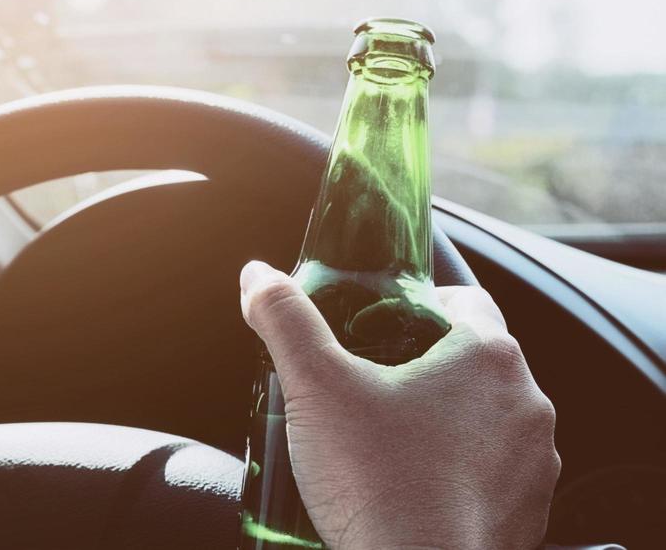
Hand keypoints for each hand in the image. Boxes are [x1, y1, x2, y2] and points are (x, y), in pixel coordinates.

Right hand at [239, 260, 559, 549]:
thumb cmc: (379, 486)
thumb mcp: (314, 386)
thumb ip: (285, 320)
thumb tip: (259, 277)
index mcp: (488, 359)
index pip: (463, 300)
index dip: (416, 306)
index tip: (378, 325)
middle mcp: (526, 407)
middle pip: (471, 360)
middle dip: (420, 366)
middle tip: (366, 385)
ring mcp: (533, 466)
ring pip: (484, 418)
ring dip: (442, 420)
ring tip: (382, 440)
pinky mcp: (527, 514)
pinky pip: (492, 473)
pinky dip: (456, 471)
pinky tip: (407, 485)